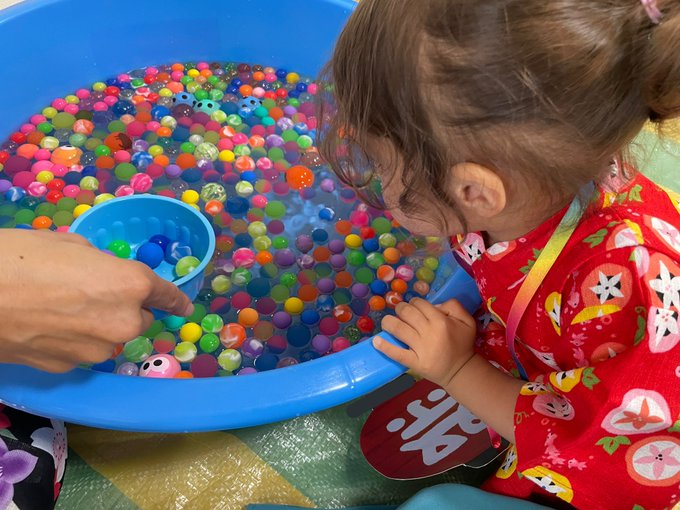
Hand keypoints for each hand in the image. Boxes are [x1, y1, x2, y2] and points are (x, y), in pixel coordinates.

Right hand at [0, 229, 193, 372]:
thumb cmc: (19, 257)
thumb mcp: (71, 244)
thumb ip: (101, 263)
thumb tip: (105, 274)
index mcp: (131, 285)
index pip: (166, 295)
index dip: (175, 299)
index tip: (183, 306)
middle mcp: (124, 322)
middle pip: (139, 319)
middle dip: (124, 308)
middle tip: (89, 293)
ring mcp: (97, 350)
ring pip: (111, 338)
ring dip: (99, 326)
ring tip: (58, 308)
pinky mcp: (69, 368)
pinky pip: (83, 351)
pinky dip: (74, 341)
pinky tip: (45, 327)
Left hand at [373, 298, 476, 387]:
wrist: (460, 371)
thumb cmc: (462, 344)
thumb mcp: (467, 320)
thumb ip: (453, 306)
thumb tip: (434, 304)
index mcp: (441, 321)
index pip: (420, 304)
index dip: (414, 302)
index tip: (413, 307)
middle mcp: (429, 332)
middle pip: (406, 313)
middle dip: (400, 309)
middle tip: (400, 312)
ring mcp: (420, 348)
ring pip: (398, 329)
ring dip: (389, 322)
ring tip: (388, 322)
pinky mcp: (414, 362)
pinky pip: (396, 353)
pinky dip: (384, 347)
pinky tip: (376, 341)